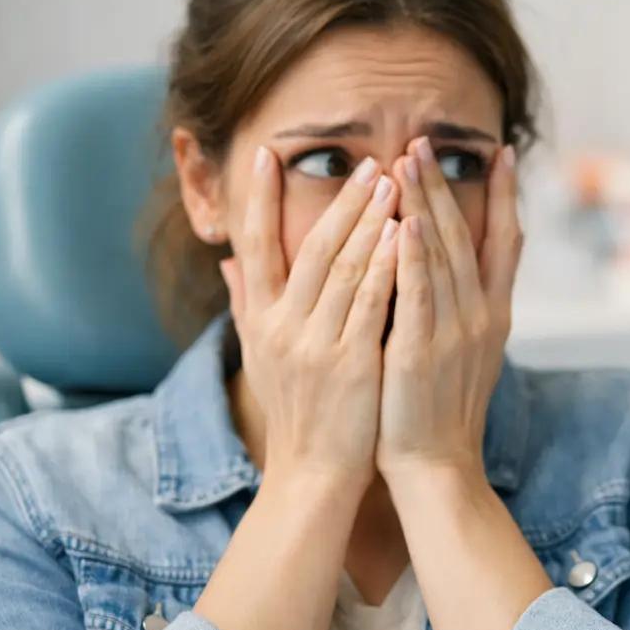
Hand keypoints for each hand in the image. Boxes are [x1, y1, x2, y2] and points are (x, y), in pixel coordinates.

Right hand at [220, 147, 399, 489]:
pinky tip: (403, 234)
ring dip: (367, 221)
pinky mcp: (351, 363)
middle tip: (366, 162)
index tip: (269, 154)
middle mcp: (282, 327)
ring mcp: (315, 344)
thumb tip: (227, 260)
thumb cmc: (297, 413)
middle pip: (309, 249)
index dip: (260, 199)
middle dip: (338, 202)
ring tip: (390, 181)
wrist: (311, 475)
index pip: (255, 247)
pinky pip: (370, 303)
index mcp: (261, 321)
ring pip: (342, 269)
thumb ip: (246, 304)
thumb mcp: (261, 357)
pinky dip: (385, 265)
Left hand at [376, 138, 521, 479]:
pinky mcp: (420, 352)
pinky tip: (401, 223)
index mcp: (492, 315)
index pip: (504, 242)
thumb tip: (448, 270)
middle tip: (427, 139)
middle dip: (446, 185)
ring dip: (425, 205)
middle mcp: (480, 316)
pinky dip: (412, 257)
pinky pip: (417, 295)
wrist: (438, 468)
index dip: (504, 196)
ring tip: (408, 160)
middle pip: (466, 237)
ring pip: (441, 255)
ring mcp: (453, 333)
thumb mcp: (462, 353)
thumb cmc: (439, 413)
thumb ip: (458, 308)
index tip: (500, 153)